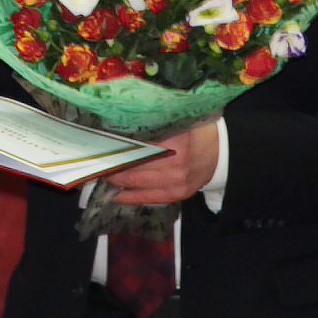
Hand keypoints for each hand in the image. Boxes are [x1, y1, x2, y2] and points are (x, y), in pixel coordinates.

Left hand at [105, 120, 219, 204]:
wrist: (224, 152)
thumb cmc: (198, 130)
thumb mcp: (180, 119)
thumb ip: (156, 121)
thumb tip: (121, 119)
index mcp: (175, 140)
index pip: (136, 143)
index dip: (115, 145)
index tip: (98, 142)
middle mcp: (175, 163)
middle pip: (132, 164)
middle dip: (111, 162)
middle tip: (94, 158)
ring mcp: (176, 182)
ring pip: (136, 182)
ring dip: (115, 178)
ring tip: (100, 172)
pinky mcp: (177, 194)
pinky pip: (147, 198)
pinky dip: (128, 196)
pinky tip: (115, 193)